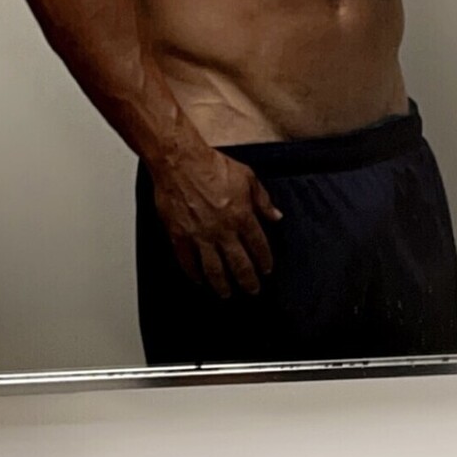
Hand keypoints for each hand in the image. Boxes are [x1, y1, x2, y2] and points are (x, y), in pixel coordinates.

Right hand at [150, 149, 282, 298]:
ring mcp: (200, 236)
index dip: (264, 261)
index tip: (267, 270)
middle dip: (248, 281)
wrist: (181, 162)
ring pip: (214, 269)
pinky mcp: (179, 236)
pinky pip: (187, 261)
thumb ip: (263, 200)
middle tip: (252, 290)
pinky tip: (198, 280)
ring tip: (227, 293)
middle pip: (239, 264)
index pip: (259, 246)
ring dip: (222, 285)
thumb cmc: (212, 166)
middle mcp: (223, 230)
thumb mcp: (248, 178)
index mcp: (242, 216)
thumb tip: (276, 216)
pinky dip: (193, 274)